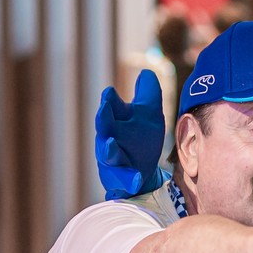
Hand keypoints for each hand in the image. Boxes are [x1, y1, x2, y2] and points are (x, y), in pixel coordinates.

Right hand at [95, 69, 168, 200]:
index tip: (110, 92)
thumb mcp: (149, 114)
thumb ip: (148, 94)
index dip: (109, 101)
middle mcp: (109, 136)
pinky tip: (135, 180)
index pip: (110, 107)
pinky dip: (127, 178)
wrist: (144, 170)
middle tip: (104, 109)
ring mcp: (110, 158)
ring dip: (108, 148)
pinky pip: (121, 178)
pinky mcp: (117, 177)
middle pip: (104, 126)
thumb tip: (146, 72)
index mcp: (115, 119)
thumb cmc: (142, 138)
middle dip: (104, 118)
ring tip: (111, 144)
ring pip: (107, 153)